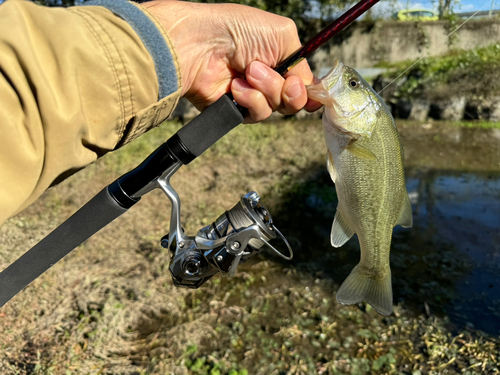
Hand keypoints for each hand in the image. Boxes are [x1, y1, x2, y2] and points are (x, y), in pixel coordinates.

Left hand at [142, 0, 320, 122]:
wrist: (201, 44)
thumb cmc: (238, 29)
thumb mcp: (282, 34)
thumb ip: (301, 60)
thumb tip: (310, 85)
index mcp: (280, 59)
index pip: (305, 83)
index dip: (312, 91)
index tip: (315, 93)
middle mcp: (269, 79)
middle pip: (296, 101)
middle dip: (293, 91)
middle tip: (283, 79)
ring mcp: (253, 96)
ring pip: (278, 108)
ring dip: (268, 90)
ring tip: (248, 72)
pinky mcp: (237, 110)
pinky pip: (258, 115)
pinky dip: (251, 100)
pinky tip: (236, 87)